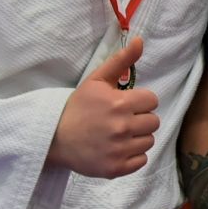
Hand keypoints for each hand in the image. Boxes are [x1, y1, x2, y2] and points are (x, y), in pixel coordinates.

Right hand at [48, 37, 159, 177]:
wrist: (53, 138)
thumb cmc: (77, 107)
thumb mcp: (97, 80)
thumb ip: (121, 60)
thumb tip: (140, 40)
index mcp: (120, 103)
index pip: (152, 101)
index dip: (140, 101)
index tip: (125, 104)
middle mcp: (122, 127)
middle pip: (154, 122)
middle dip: (140, 119)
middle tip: (121, 120)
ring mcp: (120, 150)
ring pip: (149, 141)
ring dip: (137, 137)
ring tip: (118, 135)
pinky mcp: (116, 168)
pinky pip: (142, 160)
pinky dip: (132, 156)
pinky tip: (116, 149)